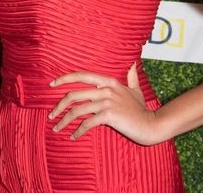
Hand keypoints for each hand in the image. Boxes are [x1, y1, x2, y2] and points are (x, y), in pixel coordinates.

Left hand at [48, 64, 165, 145]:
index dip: (64, 79)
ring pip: (77, 110)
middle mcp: (106, 89)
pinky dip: (77, 131)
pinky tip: (73, 137)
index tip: (52, 85)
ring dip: (64, 121)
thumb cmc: (141, 109)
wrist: (151, 125)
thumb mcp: (135, 90)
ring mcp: (107, 102)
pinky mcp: (109, 116)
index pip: (81, 75)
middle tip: (51, 115)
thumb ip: (131, 77)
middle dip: (58, 105)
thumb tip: (133, 64)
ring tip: (57, 128)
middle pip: (73, 95)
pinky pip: (87, 123)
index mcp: (108, 81)